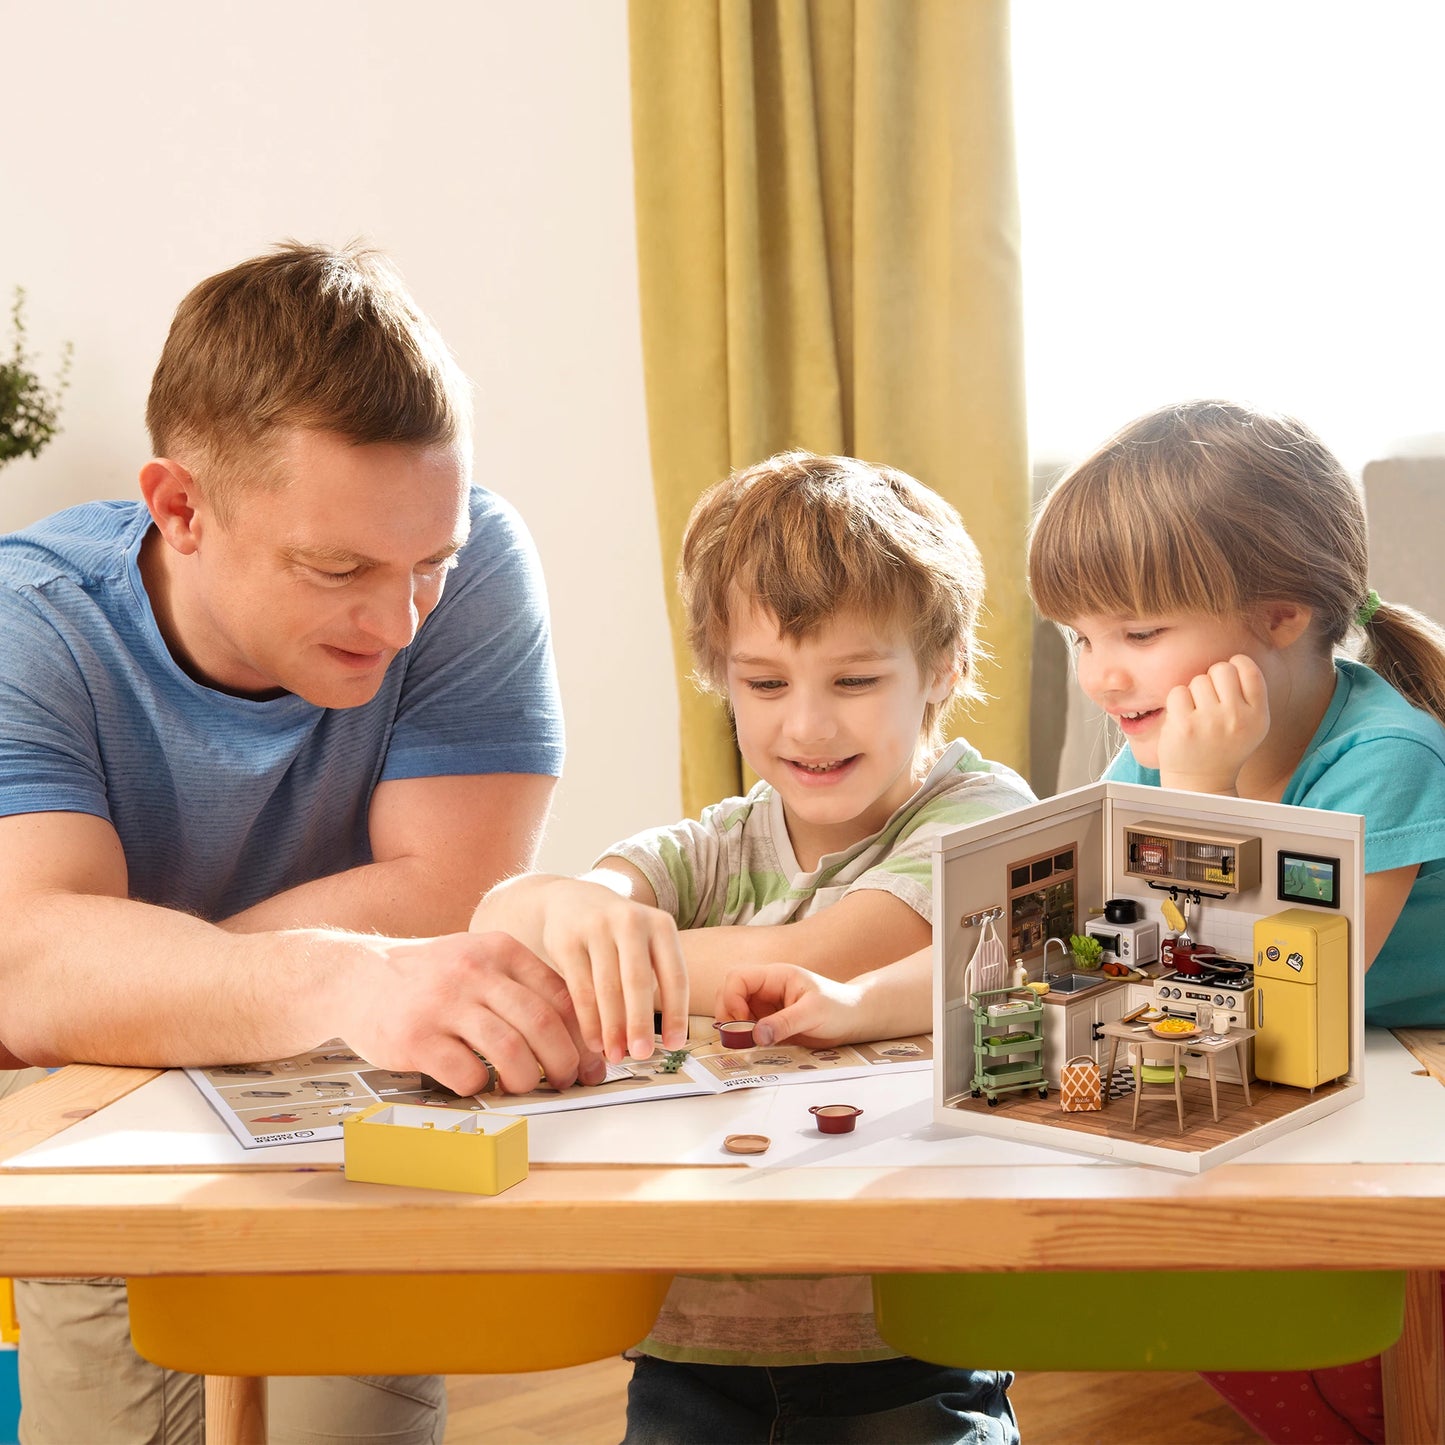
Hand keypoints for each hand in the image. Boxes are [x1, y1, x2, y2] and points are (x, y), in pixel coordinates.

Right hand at [338, 930, 606, 1095]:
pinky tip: (477, 1081)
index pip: (559, 994)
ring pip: (511, 1051)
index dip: (582, 1034)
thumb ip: (520, 985)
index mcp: (498, 950)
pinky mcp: (416, 1038)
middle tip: (567, 1080)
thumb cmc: (427, 976)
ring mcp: (443, 1004)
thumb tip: (576, 1032)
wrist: (355, 976)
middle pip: (542, 1024)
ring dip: (528, 1079)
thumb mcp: (477, 960)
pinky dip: (482, 1086)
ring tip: (525, 1086)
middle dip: (565, 1061)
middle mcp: (474, 972)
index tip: (593, 1060)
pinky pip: (467, 1073)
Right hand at [472, 874, 687, 1061]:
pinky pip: (580, 988)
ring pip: (607, 988)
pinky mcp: (567, 939)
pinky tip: (593, 1041)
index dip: (676, 1013)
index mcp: (661, 925)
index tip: (676, 1046)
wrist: (571, 900)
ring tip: (615, 1056)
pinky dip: (588, 1020)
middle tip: (642, 1056)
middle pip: (639, 982)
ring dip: (612, 1028)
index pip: (675, 975)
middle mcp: (631, 921)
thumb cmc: (618, 936)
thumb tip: (657, 1040)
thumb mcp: (644, 944)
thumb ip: (652, 980)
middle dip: (640, 1024)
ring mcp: (597, 927)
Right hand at [713, 963, 864, 1047]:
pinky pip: (746, 1027)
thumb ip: (784, 1023)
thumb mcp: (813, 1014)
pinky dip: (744, 1037)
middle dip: (727, 1014)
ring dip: (734, 1027)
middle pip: (728, 993)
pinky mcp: (769, 1022)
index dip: (731, 998)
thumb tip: (756, 1035)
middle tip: (740, 1036)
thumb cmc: (838, 1008)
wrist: (853, 1019)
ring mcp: (765, 1006)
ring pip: (734, 1011)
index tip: (742, 1021)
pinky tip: (754, 1047)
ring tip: (747, 1043)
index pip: (737, 977)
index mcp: (775, 977)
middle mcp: (766, 989)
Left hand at [1157, 654, 1269, 793]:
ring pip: (1198, 679)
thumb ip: (1248, 694)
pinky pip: (1178, 691)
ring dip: (1194, 692)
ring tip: (1197, 714)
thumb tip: (1233, 660)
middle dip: (1212, 678)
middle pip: (1222, 669)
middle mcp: (1237, 717)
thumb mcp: (1251, 724)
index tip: (1228, 681)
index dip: (1235, 666)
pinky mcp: (1184, 725)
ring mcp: (1210, 721)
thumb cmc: (1223, 747)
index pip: (1249, 668)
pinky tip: (1183, 718)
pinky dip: (1177, 701)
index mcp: (1258, 715)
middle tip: (1209, 700)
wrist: (1201, 782)